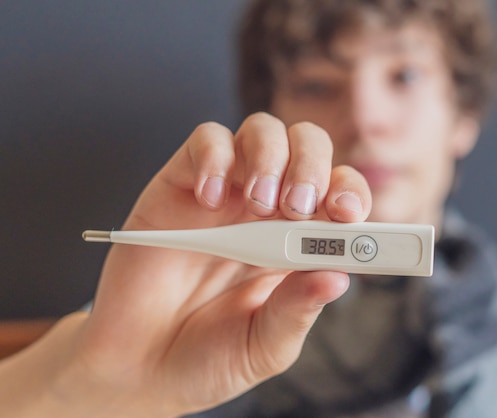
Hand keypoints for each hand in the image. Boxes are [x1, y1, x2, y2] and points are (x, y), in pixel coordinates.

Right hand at [6, 113, 370, 416]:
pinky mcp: (180, 184)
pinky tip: (210, 198)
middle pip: (308, 147)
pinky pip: (206, 140)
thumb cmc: (208, 356)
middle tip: (299, 208)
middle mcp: (267, 211)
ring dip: (271, 158)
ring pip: (263, 130)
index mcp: (298, 245)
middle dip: (313, 166)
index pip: (340, 196)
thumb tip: (337, 276)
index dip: (352, 195)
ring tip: (258, 205)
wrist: (140, 368)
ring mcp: (227, 193)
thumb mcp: (265, 346)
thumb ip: (297, 311)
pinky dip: (215, 157)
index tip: (349, 215)